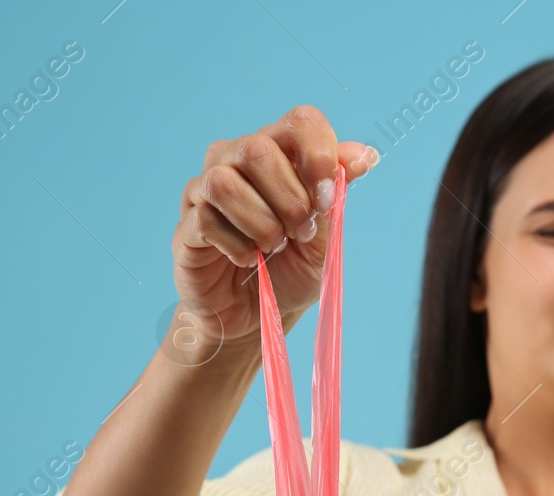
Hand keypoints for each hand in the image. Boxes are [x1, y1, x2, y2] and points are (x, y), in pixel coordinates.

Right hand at [170, 105, 378, 358]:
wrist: (257, 316)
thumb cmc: (290, 270)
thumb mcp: (326, 235)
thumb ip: (338, 193)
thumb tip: (365, 155)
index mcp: (280, 153)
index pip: (299, 121)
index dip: (318, 155)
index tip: (326, 200)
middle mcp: (238, 159)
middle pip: (256, 148)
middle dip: (289, 199)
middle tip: (301, 234)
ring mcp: (206, 188)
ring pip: (225, 181)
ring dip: (261, 222)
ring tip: (272, 248)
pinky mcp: (187, 222)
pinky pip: (206, 219)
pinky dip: (237, 246)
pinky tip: (246, 261)